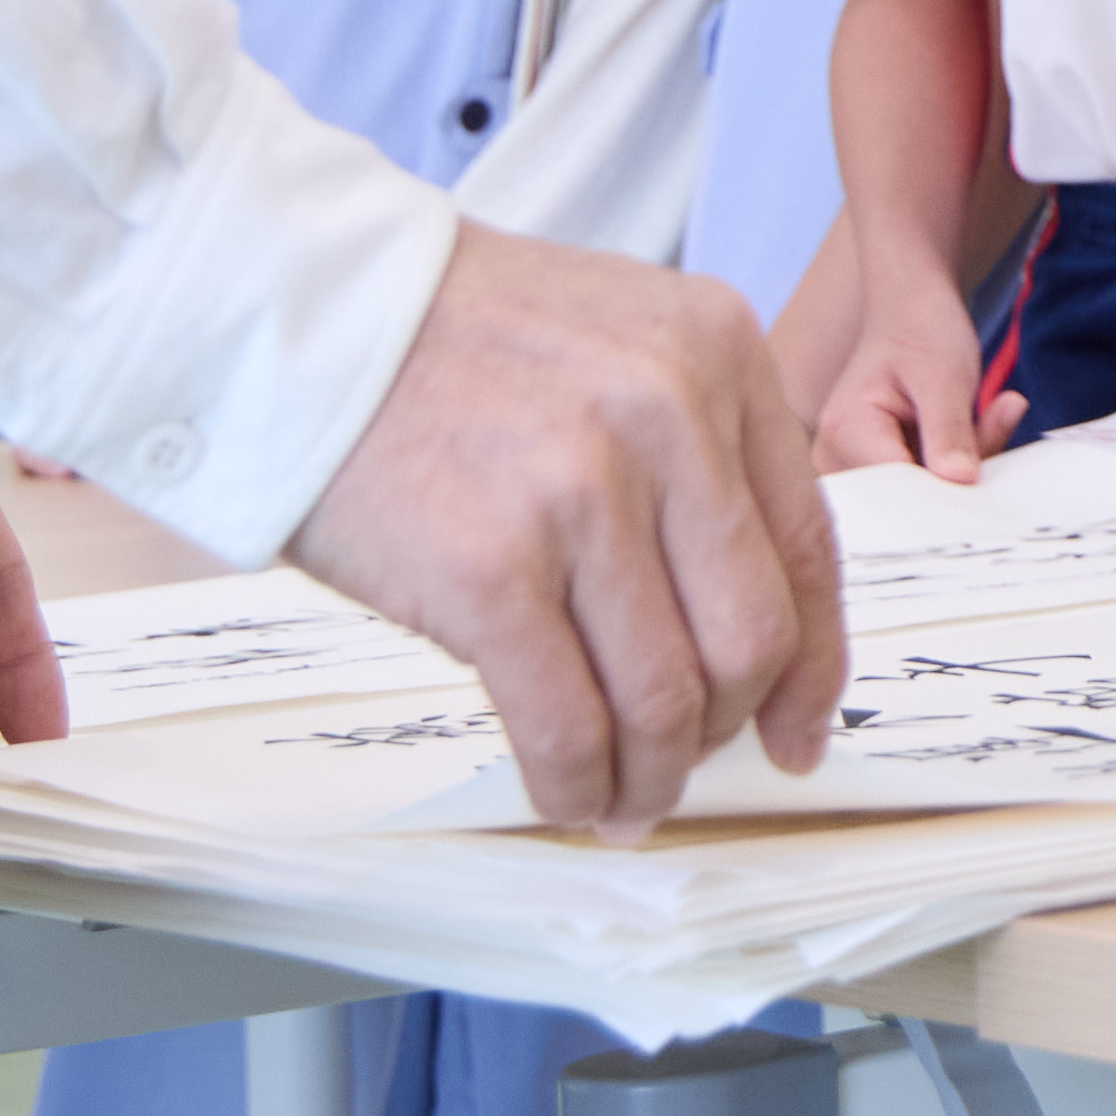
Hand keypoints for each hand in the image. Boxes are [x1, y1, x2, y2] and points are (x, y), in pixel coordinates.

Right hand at [290, 224, 849, 840]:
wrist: (303, 317)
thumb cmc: (454, 340)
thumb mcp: (622, 342)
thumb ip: (697, 449)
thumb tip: (744, 620)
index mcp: (721, 354)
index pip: (807, 544)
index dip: (812, 662)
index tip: (800, 729)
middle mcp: (671, 414)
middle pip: (751, 635)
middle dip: (728, 728)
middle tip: (687, 761)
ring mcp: (582, 492)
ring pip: (667, 695)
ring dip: (652, 774)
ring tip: (623, 798)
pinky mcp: (488, 569)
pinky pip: (566, 724)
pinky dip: (577, 784)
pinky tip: (568, 795)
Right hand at [810, 210, 1021, 479]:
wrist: (911, 307)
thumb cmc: (922, 329)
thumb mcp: (945, 374)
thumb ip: (951, 429)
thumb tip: (960, 482)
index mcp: (845, 432)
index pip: (897, 492)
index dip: (944, 492)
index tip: (986, 476)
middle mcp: (835, 457)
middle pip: (907, 499)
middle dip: (957, 475)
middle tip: (995, 423)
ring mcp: (852, 465)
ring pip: (920, 495)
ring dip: (961, 466)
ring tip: (985, 414)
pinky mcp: (875, 467)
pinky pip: (924, 484)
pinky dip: (955, 463)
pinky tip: (977, 425)